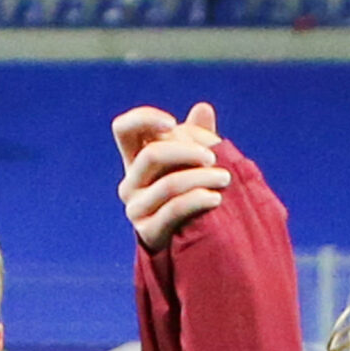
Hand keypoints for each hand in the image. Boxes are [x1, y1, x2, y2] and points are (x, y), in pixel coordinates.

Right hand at [113, 100, 230, 248]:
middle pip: (152, 155)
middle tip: (215, 156)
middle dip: (187, 151)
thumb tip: (203, 108)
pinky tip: (216, 198)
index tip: (172, 122)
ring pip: (167, 184)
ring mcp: (135, 208)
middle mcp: (129, 183)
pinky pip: (173, 210)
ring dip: (201, 177)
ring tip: (226, 178)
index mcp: (136, 159)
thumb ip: (197, 137)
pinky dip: (198, 199)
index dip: (143, 119)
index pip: (123, 129)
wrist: (191, 242)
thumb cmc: (192, 194)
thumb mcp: (194, 164)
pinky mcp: (147, 231)